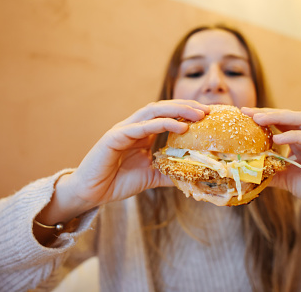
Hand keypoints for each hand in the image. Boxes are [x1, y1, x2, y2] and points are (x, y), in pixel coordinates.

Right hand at [45, 100, 209, 222]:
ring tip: (198, 115)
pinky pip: (140, 127)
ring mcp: (123, 129)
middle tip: (208, 110)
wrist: (91, 193)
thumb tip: (194, 175)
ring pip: (153, 112)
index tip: (209, 115)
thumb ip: (170, 172)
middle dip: (186, 107)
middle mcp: (134, 127)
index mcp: (142, 133)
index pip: (168, 115)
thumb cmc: (118, 182)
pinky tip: (179, 126)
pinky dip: (161, 124)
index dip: (188, 112)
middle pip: (163, 108)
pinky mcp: (114, 137)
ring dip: (177, 110)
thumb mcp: (152, 176)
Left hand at [241, 107, 300, 237]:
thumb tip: (246, 171)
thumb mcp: (286, 179)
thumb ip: (269, 172)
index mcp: (300, 140)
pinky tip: (279, 138)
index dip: (263, 117)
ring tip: (260, 119)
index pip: (280, 123)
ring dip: (280, 118)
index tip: (243, 114)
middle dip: (268, 113)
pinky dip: (297, 136)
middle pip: (289, 117)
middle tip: (248, 112)